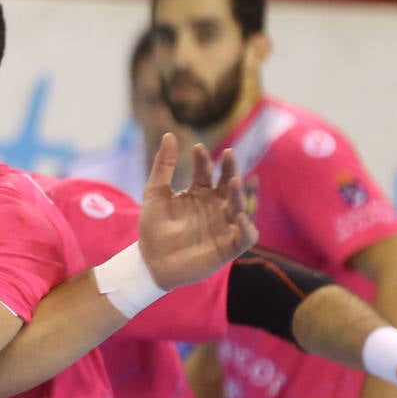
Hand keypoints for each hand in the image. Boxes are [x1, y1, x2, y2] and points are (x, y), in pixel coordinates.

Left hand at [139, 135, 258, 289]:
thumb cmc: (153, 230)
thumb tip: (169, 134)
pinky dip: (246, 228)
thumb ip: (162, 166)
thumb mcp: (155, 195)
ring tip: (233, 181)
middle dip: (230, 169)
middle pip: (228, 185)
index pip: (206, 172)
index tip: (197, 149)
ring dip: (239, 193)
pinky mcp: (229, 247)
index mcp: (200, 192)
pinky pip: (245, 236)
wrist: (150, 263)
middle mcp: (216, 206)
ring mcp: (224, 225)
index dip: (203, 160)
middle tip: (228, 155)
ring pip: (240, 206)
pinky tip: (239, 216)